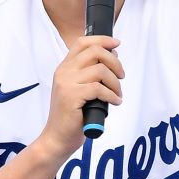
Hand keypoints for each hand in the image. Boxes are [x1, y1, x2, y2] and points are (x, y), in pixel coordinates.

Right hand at [38, 35, 123, 160]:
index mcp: (64, 68)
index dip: (102, 40)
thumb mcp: (78, 89)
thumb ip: (89, 74)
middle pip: (95, 52)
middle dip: (115, 62)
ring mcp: (66, 83)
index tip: (116, 44)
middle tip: (121, 76)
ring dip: (115, 82)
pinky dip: (112, 95)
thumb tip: (112, 56)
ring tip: (117, 94)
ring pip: (100, 70)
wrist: (57, 138)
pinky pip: (99, 88)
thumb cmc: (71, 116)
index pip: (82, 42)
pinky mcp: (72, 96)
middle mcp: (63, 72)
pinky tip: (114, 102)